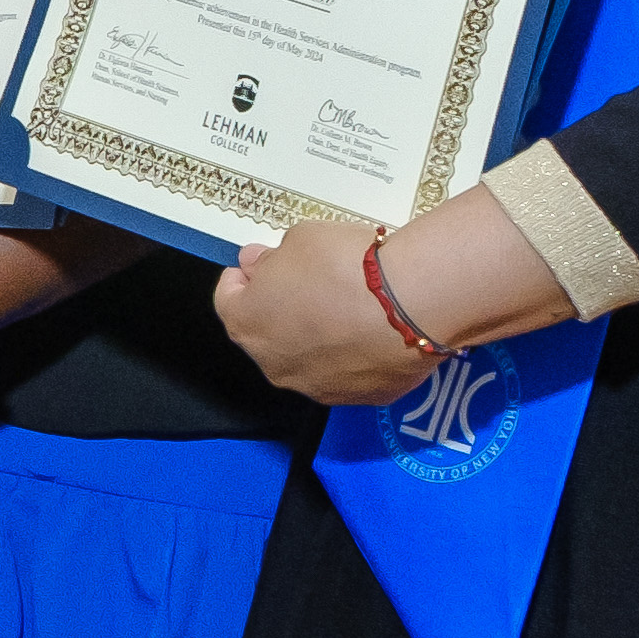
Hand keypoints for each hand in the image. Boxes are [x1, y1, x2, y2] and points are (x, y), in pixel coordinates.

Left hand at [211, 206, 430, 404]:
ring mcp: (318, 387)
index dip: (241, 279)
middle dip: (278, 307)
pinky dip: (352, 352)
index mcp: (248, 324)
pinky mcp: (362, 397)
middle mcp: (275, 365)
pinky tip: (370, 327)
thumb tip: (259, 265)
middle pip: (266, 333)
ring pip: (307, 358)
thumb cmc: (346, 267)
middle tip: (302, 281)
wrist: (411, 303)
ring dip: (315, 334)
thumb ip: (271, 258)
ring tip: (344, 304)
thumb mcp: (299, 240)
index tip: (254, 266)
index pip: (228, 301)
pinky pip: (348, 371)